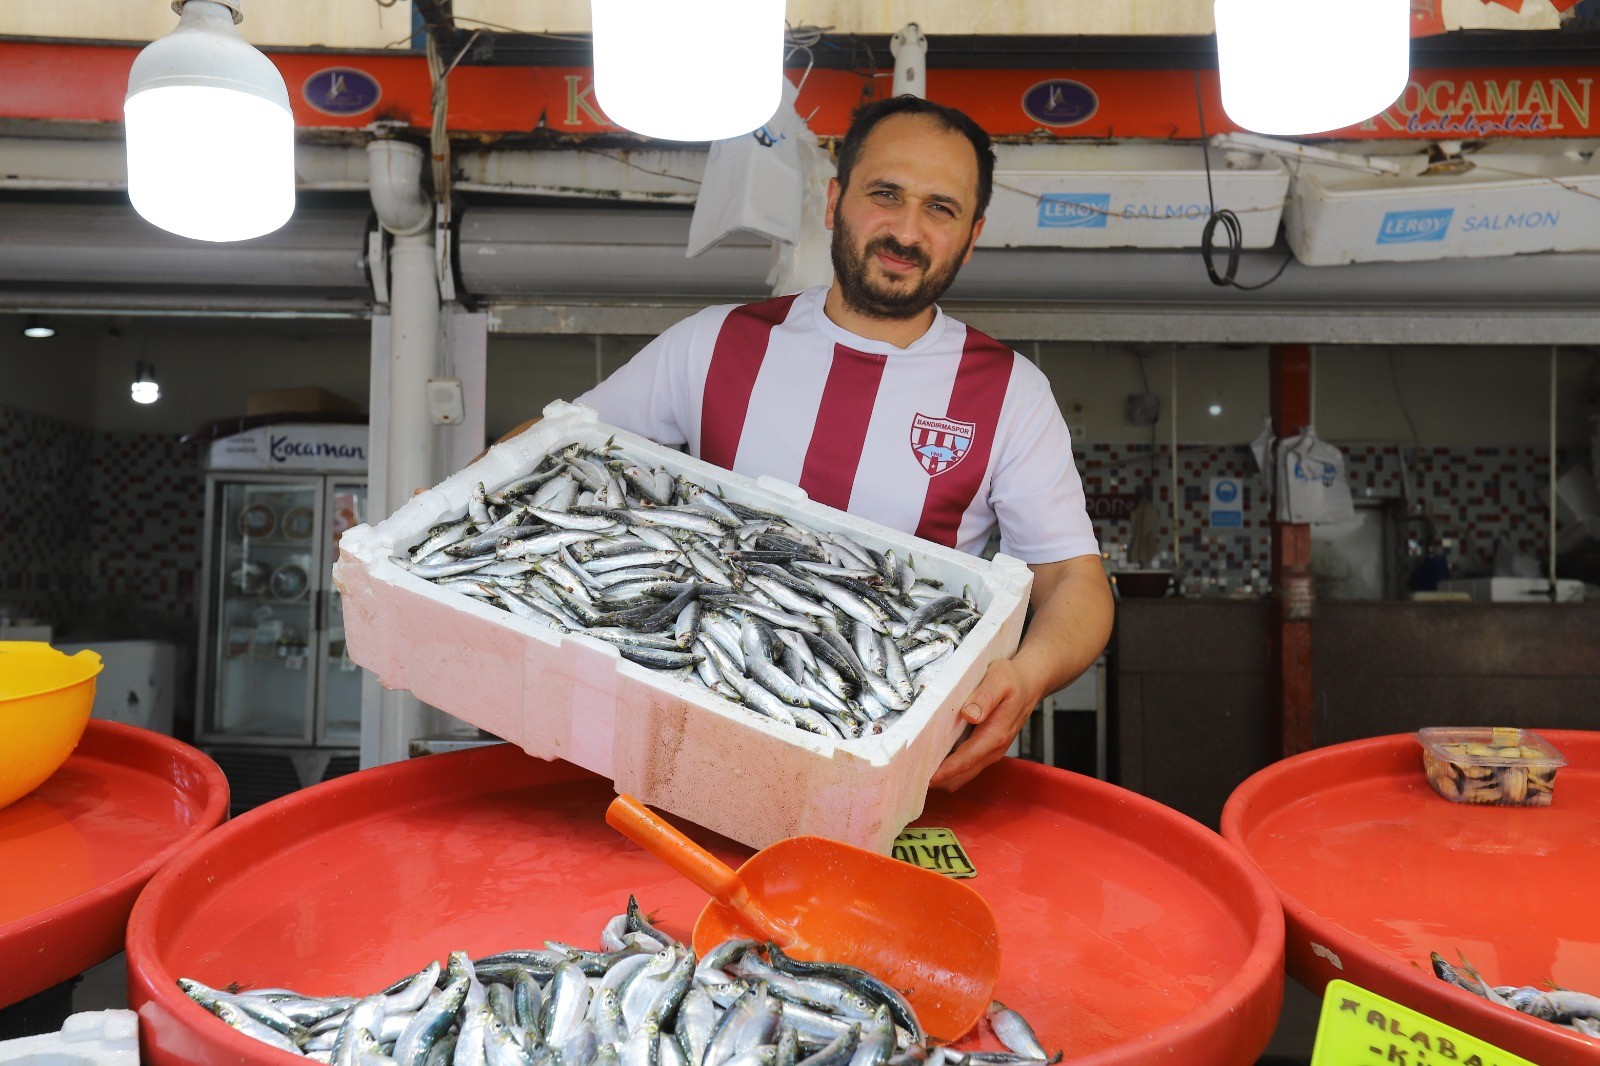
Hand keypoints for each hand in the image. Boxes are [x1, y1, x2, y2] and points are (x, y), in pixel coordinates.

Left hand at [927, 657, 1038, 791]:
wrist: (1030, 682)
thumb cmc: (1013, 680)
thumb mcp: (999, 680)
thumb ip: (985, 697)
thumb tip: (970, 714)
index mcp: (995, 736)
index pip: (964, 761)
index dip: (942, 772)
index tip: (919, 776)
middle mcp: (993, 750)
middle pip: (961, 776)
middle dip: (937, 780)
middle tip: (908, 775)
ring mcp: (990, 752)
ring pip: (962, 775)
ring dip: (942, 777)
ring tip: (914, 770)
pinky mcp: (986, 749)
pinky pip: (965, 766)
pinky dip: (949, 770)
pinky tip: (931, 760)